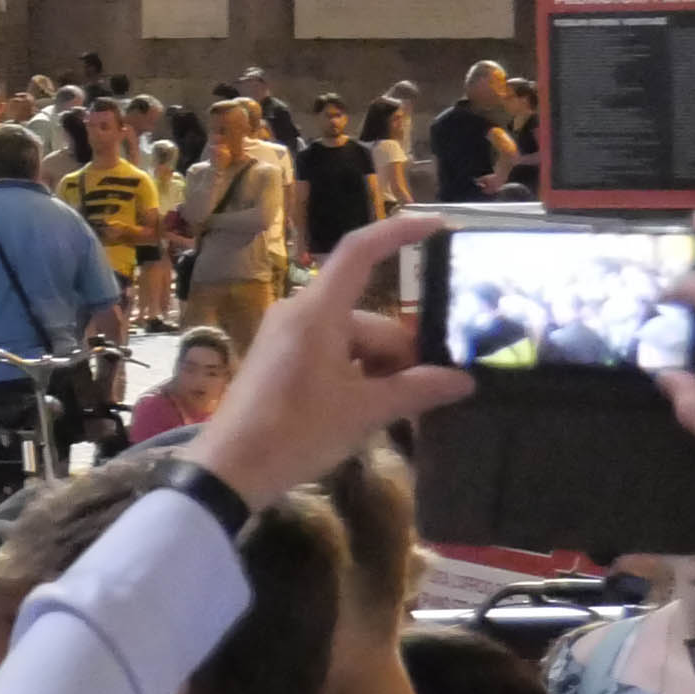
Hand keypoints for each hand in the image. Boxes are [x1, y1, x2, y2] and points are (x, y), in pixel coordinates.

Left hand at [179, 217, 467, 504]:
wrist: (232, 467)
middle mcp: (300, 313)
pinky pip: (334, 354)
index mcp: (317, 312)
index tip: (438, 226)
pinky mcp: (282, 358)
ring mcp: (288, 335)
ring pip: (356, 342)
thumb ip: (416, 389)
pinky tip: (365, 412)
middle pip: (371, 319)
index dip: (398, 233)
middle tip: (418, 400)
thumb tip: (463, 379)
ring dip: (380, 372)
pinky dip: (357, 377)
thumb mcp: (364, 411)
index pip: (360, 252)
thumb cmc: (297, 431)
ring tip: (387, 415)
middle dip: (400, 356)